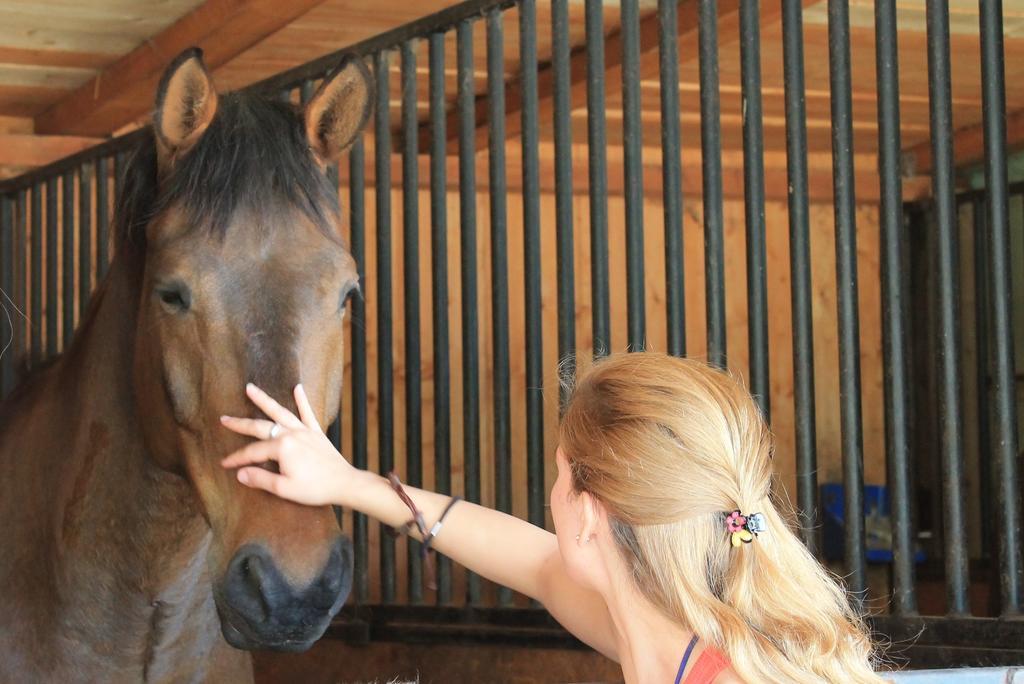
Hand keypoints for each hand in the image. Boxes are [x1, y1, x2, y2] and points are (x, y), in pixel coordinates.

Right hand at [219, 383, 352, 505]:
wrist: (344, 483)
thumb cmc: (315, 489)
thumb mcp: (284, 489)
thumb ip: (260, 479)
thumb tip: (240, 473)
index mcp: (282, 448)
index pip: (253, 452)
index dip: (237, 459)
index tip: (224, 464)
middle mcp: (291, 434)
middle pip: (261, 427)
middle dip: (241, 424)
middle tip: (224, 418)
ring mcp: (304, 431)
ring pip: (280, 412)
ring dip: (264, 400)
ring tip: (250, 388)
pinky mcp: (316, 432)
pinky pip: (308, 413)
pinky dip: (302, 400)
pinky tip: (297, 388)